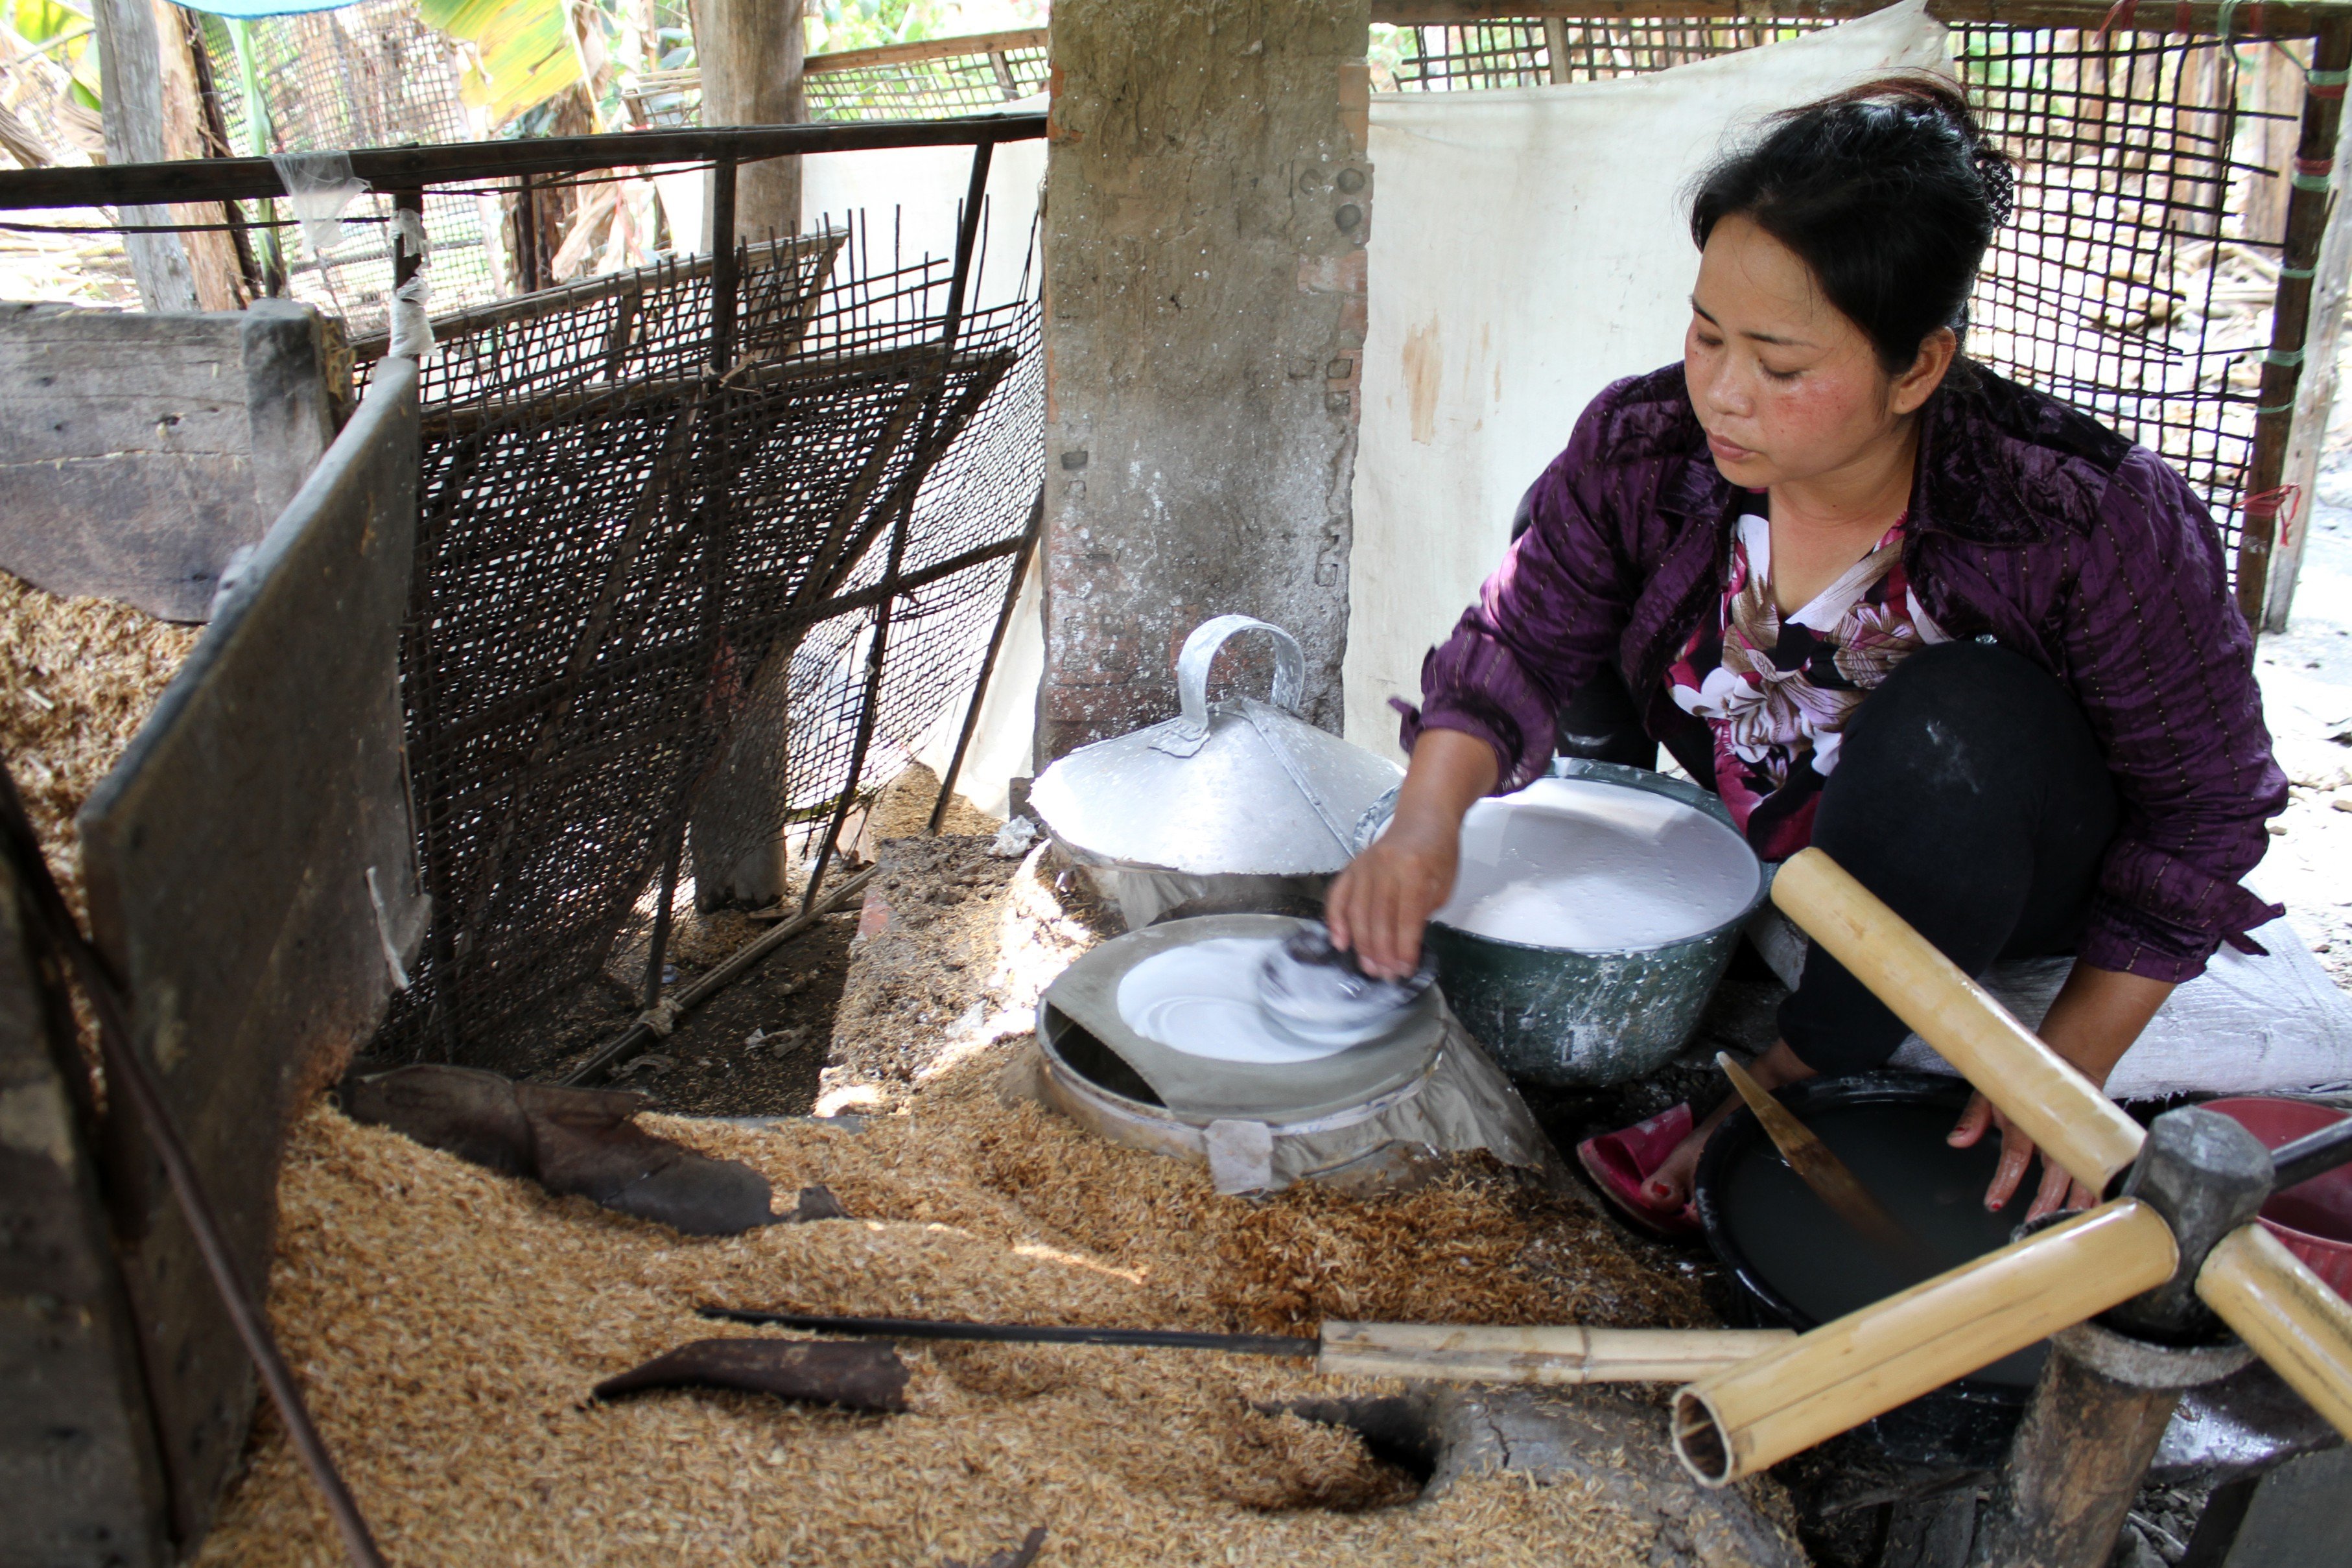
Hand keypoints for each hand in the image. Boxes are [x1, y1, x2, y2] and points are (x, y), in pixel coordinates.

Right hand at [1325, 728, 1497, 978]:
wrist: (1424, 818)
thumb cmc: (1439, 852)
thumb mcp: (1444, 884)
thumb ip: (1423, 912)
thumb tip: (1403, 946)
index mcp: (1413, 870)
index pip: (1405, 920)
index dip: (1404, 949)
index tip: (1405, 970)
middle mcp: (1384, 867)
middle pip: (1377, 920)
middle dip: (1382, 954)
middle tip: (1386, 975)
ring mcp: (1364, 866)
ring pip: (1357, 913)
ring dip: (1362, 946)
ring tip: (1369, 967)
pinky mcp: (1352, 867)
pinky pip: (1338, 896)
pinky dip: (1336, 921)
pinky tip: (1340, 941)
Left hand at [1948, 1092, 2097, 1221]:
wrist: (2068, 1058)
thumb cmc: (2025, 1079)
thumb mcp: (1990, 1092)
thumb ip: (1973, 1119)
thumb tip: (1957, 1141)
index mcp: (2026, 1119)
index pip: (2015, 1155)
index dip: (2005, 1180)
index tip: (1994, 1202)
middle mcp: (2054, 1129)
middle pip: (2055, 1169)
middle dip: (2047, 1198)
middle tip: (2035, 1219)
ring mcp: (2077, 1133)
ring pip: (2082, 1170)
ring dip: (2078, 1197)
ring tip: (2072, 1218)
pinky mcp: (2094, 1137)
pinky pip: (2100, 1164)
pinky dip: (2100, 1184)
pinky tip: (2103, 1203)